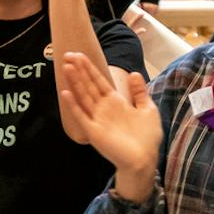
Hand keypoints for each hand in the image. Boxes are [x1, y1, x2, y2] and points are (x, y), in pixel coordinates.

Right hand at [57, 52, 162, 186]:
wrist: (145, 158)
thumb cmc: (146, 136)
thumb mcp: (147, 109)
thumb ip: (139, 92)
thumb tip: (133, 73)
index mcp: (116, 102)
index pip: (100, 81)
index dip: (90, 69)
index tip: (80, 55)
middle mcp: (104, 109)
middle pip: (89, 85)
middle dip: (80, 70)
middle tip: (68, 54)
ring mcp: (97, 119)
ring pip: (84, 96)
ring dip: (75, 82)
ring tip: (66, 67)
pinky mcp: (94, 131)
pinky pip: (82, 116)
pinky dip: (74, 105)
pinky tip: (66, 93)